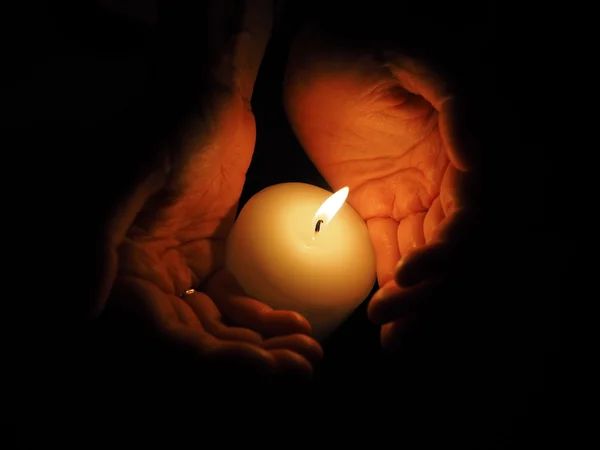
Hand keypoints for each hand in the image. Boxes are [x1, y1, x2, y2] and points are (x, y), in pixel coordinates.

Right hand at [101, 1, 321, 378]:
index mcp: (119, 268)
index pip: (163, 334)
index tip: (264, 368)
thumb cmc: (171, 125)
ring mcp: (183, 270)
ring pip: (221, 326)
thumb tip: (82, 310)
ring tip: (307, 353)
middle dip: (250, 362)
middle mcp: (147, 278)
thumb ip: (98, 238)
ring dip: (263, 347)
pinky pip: (238, 299)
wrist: (208, 96)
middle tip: (301, 367)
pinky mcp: (214, 256)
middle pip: (198, 340)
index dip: (213, 360)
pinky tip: (295, 322)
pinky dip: (265, 317)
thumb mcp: (135, 173)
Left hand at [284, 24, 479, 347]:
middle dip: (429, 289)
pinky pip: (384, 246)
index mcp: (461, 147)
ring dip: (409, 298)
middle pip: (449, 246)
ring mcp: (409, 192)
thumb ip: (454, 100)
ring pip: (419, 255)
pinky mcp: (373, 200)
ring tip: (388, 335)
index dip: (451, 248)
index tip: (413, 272)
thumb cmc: (363, 41)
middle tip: (392, 322)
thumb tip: (478, 160)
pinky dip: (383, 279)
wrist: (315, 47)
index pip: (471, 211)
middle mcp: (443, 177)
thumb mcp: (413, 56)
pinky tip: (375, 308)